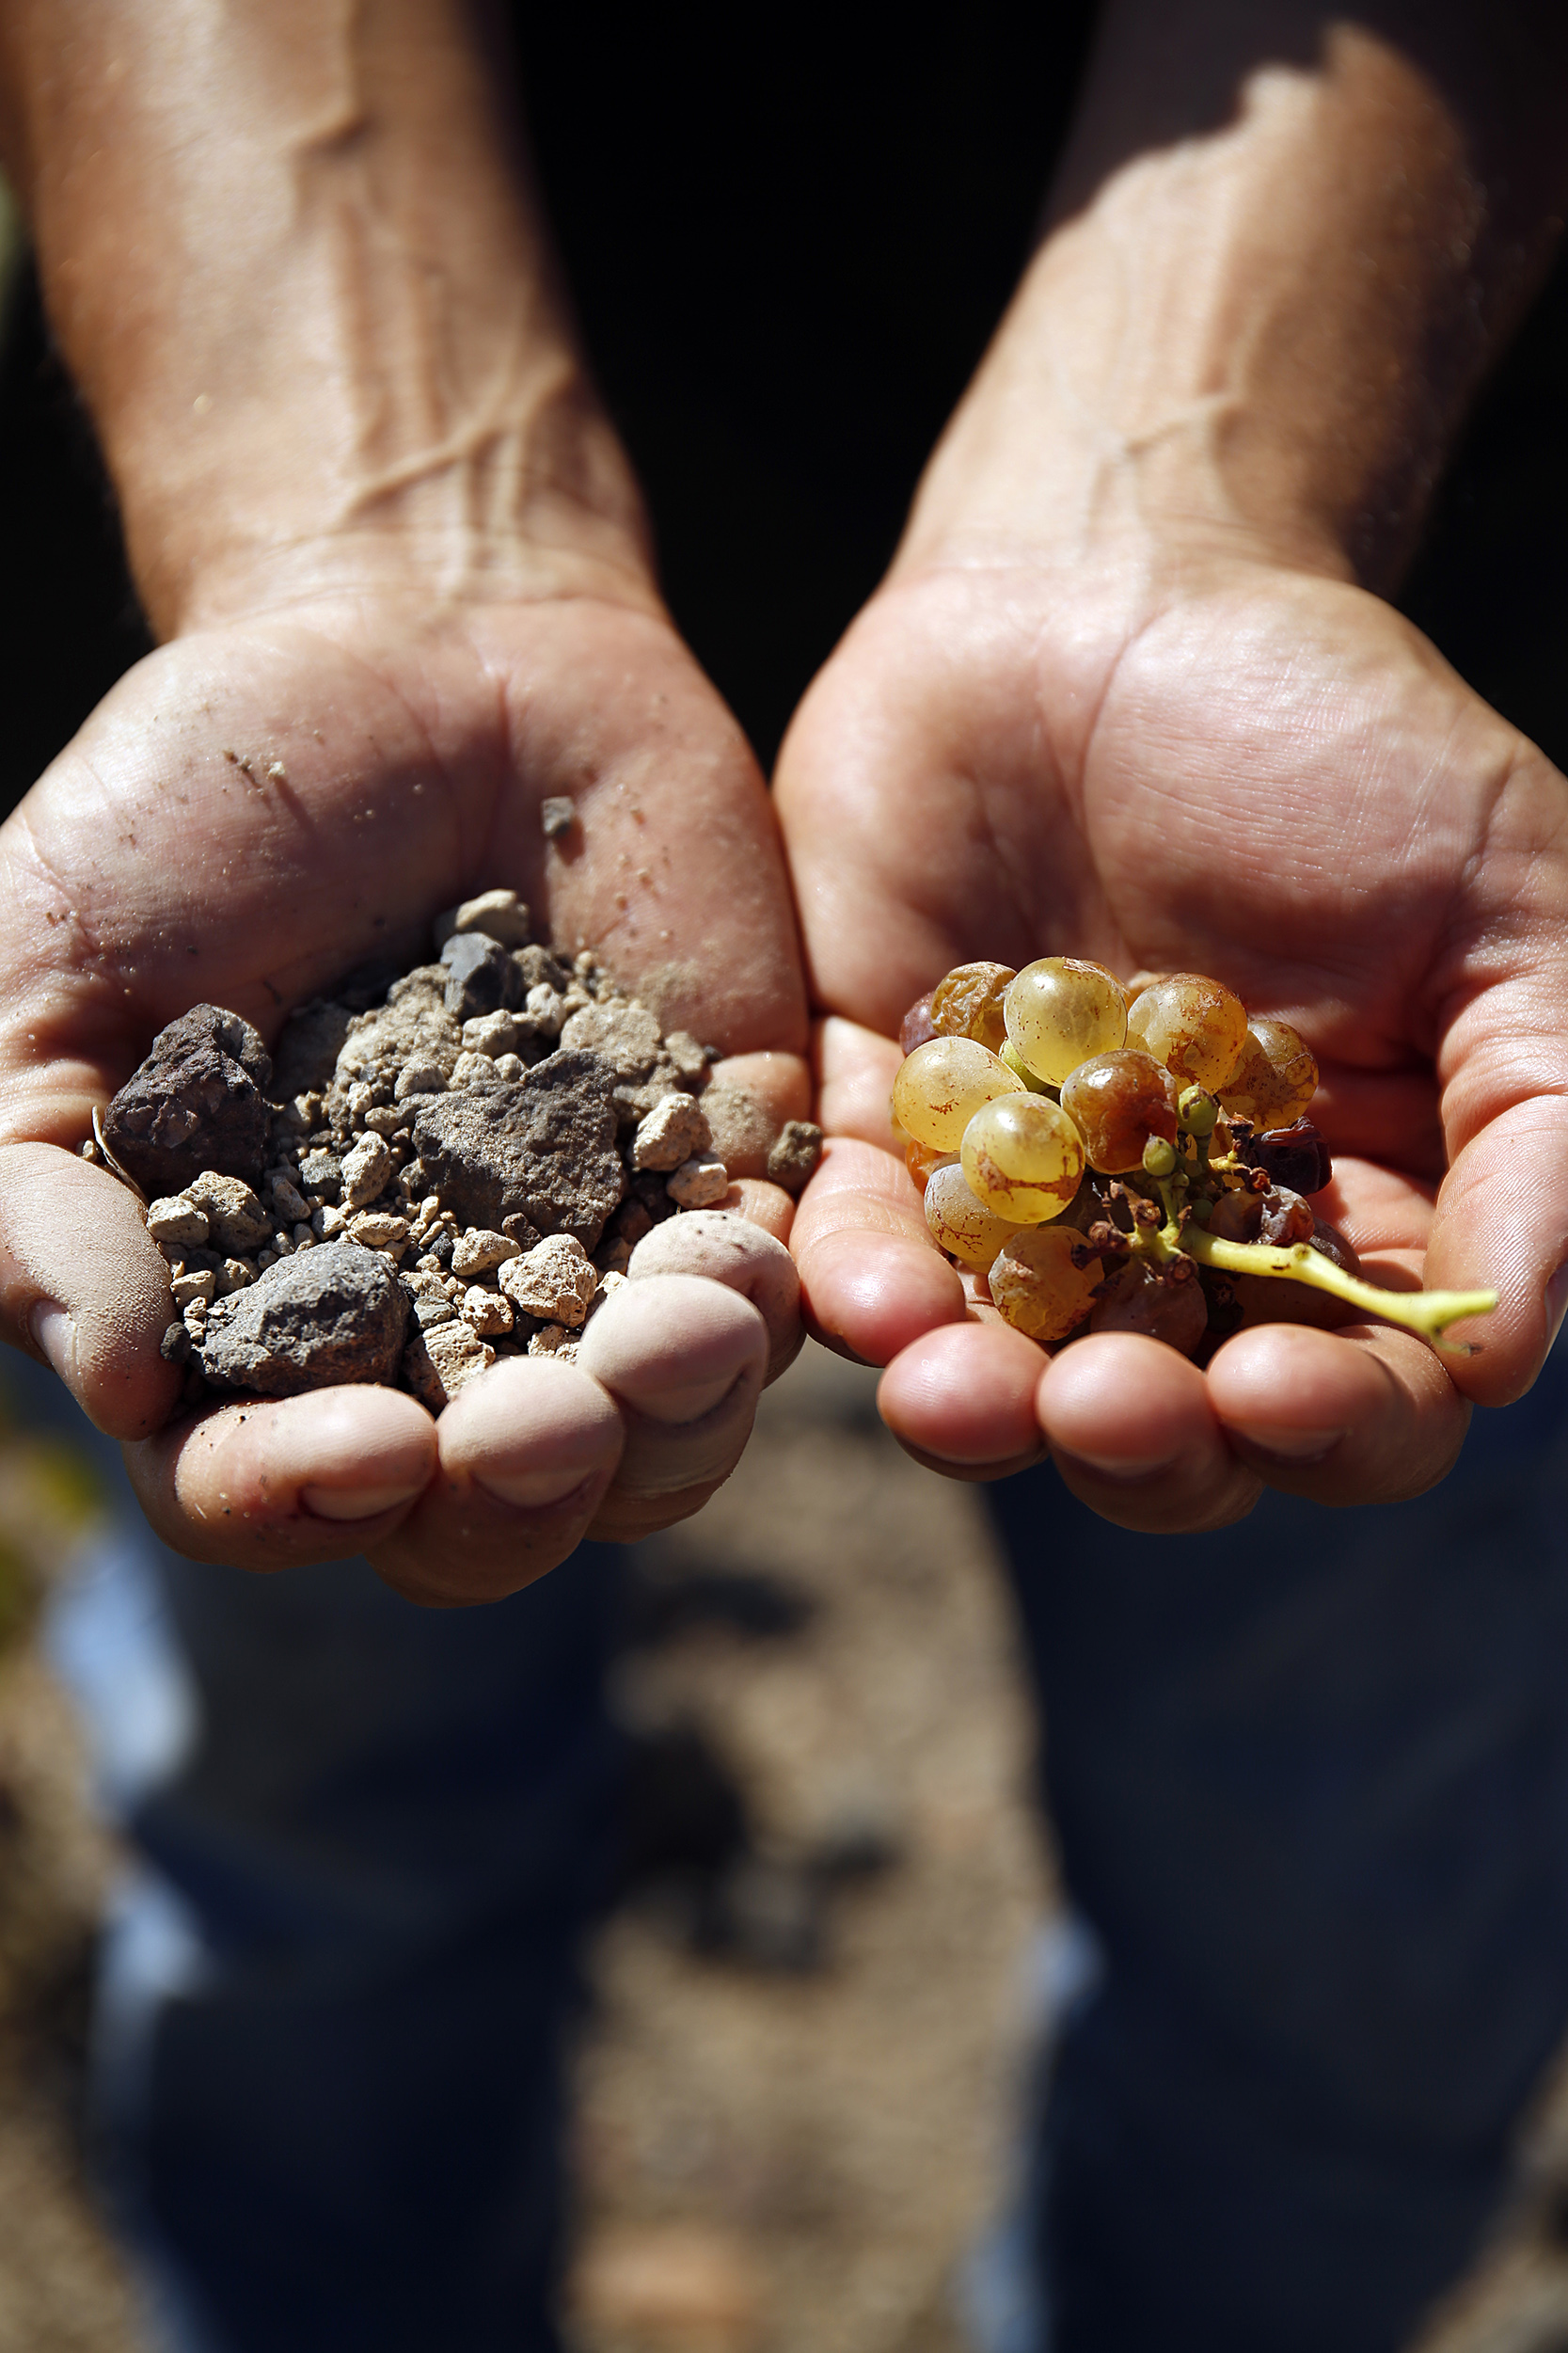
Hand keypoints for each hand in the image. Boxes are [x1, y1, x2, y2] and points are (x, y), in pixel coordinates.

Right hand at [0, 579, 807, 1599]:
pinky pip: (770, 1303)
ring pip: (649, 1449)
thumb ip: (35, 1185)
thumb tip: (118, 1385)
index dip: (298, 1502)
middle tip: (538, 1426)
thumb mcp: (43, 972)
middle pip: (479, 1519)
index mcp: (253, 1315)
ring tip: (673, 1335)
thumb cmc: (195, 809)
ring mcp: (589, 1257)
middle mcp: (429, 1327)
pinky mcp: (726, 1172)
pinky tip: (741, 1260)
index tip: (361, 1449)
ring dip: (665, 1431)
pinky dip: (763, 1316)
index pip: (264, 1483)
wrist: (419, 645)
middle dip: (511, 1499)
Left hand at [778, 543, 1567, 1529]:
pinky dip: (854, 1280)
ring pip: (998, 1361)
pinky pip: (852, 1233)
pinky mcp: (871, 1122)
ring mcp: (1014, 1193)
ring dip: (981, 1407)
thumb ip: (1537, 1114)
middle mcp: (1169, 1235)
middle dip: (1142, 1440)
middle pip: (1166, 1413)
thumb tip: (1506, 1350)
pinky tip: (861, 1305)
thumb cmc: (1332, 738)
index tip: (1285, 1391)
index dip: (1330, 1423)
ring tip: (957, 1398)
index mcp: (1333, 1210)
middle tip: (1110, 1410)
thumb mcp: (1497, 901)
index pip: (1351, 1385)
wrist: (1109, 588)